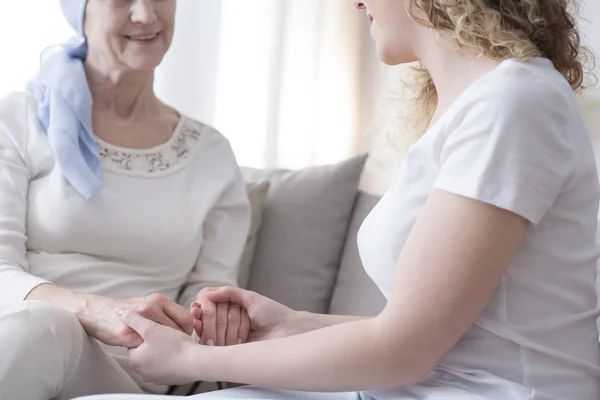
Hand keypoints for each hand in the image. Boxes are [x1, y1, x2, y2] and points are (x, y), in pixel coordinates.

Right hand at [76, 293, 192, 347]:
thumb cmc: (124, 311)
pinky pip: (145, 346)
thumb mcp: (147, 304)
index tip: (184, 337)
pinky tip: (146, 351)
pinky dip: (148, 350)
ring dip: (164, 347)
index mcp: (158, 300)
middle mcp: (152, 306)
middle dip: (177, 340)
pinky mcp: (128, 334)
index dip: (188, 330)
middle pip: (178, 330)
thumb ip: (164, 311)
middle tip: (173, 347)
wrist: (97, 313)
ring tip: (160, 349)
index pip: (185, 317)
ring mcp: (140, 320)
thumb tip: (183, 323)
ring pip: (163, 339)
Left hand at [118, 308, 198, 384]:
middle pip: (146, 349)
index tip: (158, 327)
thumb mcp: (151, 328)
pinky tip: (180, 350)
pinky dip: (172, 357)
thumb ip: (133, 319)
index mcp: (135, 360)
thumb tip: (119, 312)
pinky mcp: (169, 378)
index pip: (135, 340)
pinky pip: (167, 364)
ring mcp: (156, 377)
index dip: (147, 331)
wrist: (197, 363)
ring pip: (157, 356)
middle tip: (167, 333)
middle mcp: (143, 372)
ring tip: (175, 341)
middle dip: (155, 340)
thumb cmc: (175, 347)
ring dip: (164, 348)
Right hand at [193, 287, 298, 343]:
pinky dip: (221, 341)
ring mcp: (225, 334)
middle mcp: (223, 318)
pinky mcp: (228, 350)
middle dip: (218, 317)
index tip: (199, 308)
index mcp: (228, 303)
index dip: (201, 305)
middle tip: (238, 317)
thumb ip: (228, 293)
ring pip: (208, 331)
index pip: (203, 300)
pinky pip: (215, 346)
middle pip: (205, 316)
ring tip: (246, 329)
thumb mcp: (251, 298)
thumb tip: (207, 293)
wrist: (287, 331)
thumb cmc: (272, 313)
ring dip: (225, 329)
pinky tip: (228, 341)